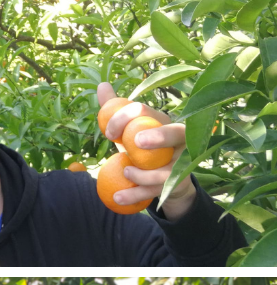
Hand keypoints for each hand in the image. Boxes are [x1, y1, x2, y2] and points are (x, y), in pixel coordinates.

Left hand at [96, 83, 194, 219]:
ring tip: (125, 173)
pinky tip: (117, 198)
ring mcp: (182, 162)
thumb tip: (102, 86)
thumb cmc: (146, 149)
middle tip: (137, 141)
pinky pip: (158, 190)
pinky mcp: (179, 183)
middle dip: (159, 135)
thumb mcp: (129, 131)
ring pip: (167, 169)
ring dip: (142, 173)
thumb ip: (116, 111)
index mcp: (164, 122)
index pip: (147, 112)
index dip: (125, 118)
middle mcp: (179, 140)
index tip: (108, 133)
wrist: (167, 179)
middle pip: (175, 133)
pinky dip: (135, 195)